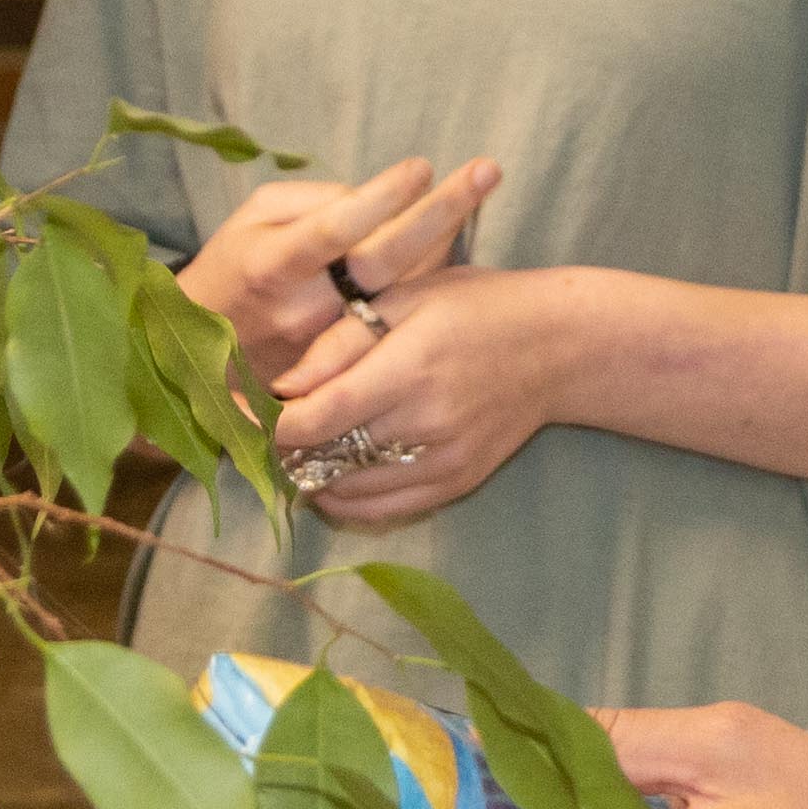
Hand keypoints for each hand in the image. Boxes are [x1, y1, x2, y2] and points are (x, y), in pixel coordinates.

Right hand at [176, 157, 499, 389]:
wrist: (197, 362)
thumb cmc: (232, 270)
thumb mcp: (251, 221)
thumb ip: (310, 203)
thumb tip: (369, 200)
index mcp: (274, 265)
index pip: (335, 229)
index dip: (381, 198)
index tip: (422, 166)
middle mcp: (306, 308)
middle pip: (384, 260)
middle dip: (440, 211)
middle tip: (487, 168)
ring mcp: (330, 344)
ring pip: (401, 290)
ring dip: (447, 239)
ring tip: (482, 184)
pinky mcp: (347, 368)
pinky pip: (398, 316)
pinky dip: (428, 275)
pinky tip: (457, 238)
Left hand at [266, 261, 585, 525]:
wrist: (557, 347)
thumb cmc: (473, 308)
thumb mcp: (404, 298)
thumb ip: (340, 341)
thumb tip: (284, 387)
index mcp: (408, 367)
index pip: (319, 417)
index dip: (273, 424)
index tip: (251, 412)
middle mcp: (426, 423)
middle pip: (328, 458)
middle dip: (287, 449)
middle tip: (270, 429)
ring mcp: (443, 461)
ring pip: (350, 492)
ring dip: (313, 477)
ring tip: (301, 448)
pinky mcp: (456, 483)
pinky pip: (384, 509)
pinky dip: (349, 498)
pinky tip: (336, 473)